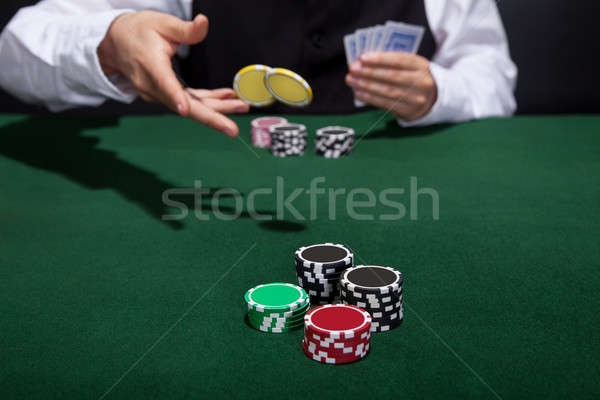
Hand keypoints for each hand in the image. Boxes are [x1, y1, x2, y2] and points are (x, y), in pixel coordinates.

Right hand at [98, 11, 248, 136]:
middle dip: (211, 118)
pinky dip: (209, 101)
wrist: (118, 43)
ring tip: (240, 105)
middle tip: (232, 129)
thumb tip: (203, 23)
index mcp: (151, 65)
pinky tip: (227, 98)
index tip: (185, 109)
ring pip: (191, 106)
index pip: (164, 83)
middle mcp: (153, 85)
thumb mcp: (162, 23)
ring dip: (217, 109)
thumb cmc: (139, 31)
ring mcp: (159, 94)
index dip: (175, 96)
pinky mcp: (166, 95)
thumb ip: (185, 29)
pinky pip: (190, 101)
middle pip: (185, 106)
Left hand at [345, 52, 436, 121]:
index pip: (400, 60)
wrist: (431, 100)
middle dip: (370, 72)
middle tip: (353, 69)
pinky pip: (386, 104)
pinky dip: (370, 98)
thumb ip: (392, 62)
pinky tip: (358, 92)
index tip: (363, 57)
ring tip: (352, 80)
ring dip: (366, 85)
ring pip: (387, 91)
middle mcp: (421, 82)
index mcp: (421, 65)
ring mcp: (416, 98)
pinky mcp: (408, 110)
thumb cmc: (413, 78)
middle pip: (392, 76)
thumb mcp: (410, 66)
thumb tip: (364, 61)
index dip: (380, 59)